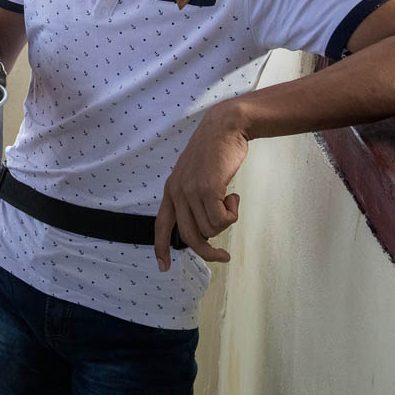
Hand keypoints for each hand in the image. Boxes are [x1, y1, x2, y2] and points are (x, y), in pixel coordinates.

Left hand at [154, 102, 248, 270]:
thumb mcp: (196, 177)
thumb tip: (203, 229)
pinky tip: (234, 196)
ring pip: (210, 229)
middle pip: (190, 237)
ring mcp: (191, 191)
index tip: (163, 267)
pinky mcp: (207, 189)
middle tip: (224, 255)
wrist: (224, 128)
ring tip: (230, 200)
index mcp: (171, 191)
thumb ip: (193, 199)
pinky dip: (232, 214)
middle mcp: (177, 193)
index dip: (161, 248)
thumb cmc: (215, 153)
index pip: (160, 225)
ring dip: (225, 222)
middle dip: (208, 251)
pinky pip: (221, 220)